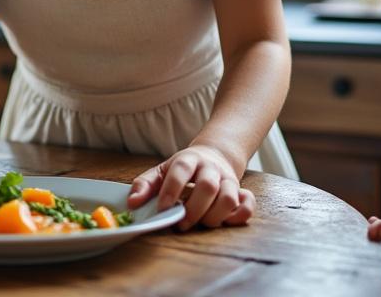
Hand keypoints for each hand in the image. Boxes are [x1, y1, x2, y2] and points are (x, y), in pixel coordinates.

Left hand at [128, 145, 254, 230]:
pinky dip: (238, 216)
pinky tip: (223, 221)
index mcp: (189, 159)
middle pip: (208, 186)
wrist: (214, 157)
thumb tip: (132, 204)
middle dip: (193, 210)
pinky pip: (248, 204)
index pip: (182, 170)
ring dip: (213, 216)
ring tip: (200, 223)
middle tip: (181, 224)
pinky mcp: (241, 191)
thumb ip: (144, 185)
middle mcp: (211, 168)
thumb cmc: (182, 169)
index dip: (172, 190)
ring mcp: (229, 180)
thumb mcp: (161, 171)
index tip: (163, 209)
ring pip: (228, 198)